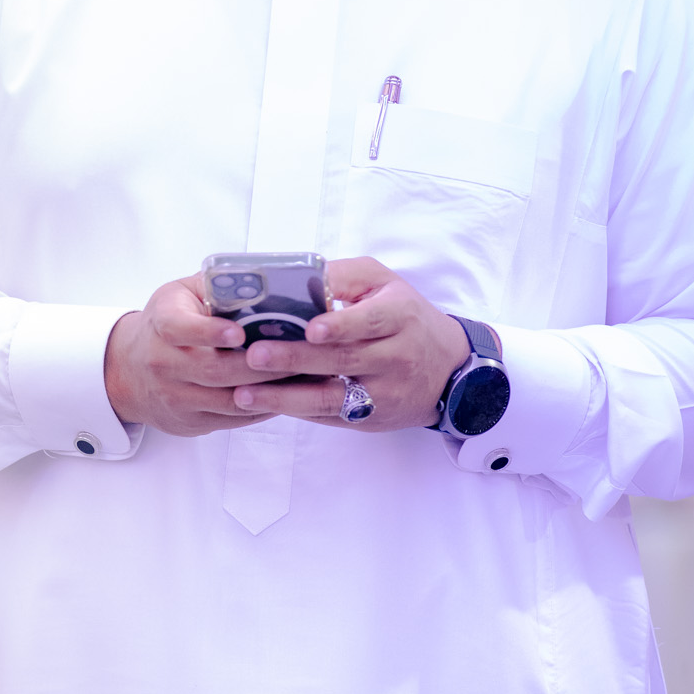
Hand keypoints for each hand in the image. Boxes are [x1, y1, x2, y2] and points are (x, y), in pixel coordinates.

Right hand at [103, 274, 287, 436]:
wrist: (128, 370)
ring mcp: (176, 397)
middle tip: (297, 354)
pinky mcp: (191, 421)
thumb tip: (265, 280)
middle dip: (260, 364)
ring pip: (228, 400)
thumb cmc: (167, 322)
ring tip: (304, 376)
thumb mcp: (181, 295)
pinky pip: (233, 420)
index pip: (179, 328)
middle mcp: (163, 363)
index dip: (209, 332)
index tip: (238, 333)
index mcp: (162, 324)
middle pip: (214, 370)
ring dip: (269, 390)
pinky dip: (264, 408)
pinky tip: (289, 395)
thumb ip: (216, 286)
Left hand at [231, 257, 468, 432]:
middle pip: (343, 360)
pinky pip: (331, 417)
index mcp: (400, 316)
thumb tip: (298, 275)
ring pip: (333, 398)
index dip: (341, 326)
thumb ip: (345, 276)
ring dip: (286, 397)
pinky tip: (265, 405)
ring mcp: (385, 393)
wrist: (448, 368)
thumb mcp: (385, 284)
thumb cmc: (406, 316)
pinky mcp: (372, 418)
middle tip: (254, 355)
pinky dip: (296, 411)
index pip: (370, 322)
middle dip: (295, 359)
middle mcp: (396, 357)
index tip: (309, 328)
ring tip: (245, 393)